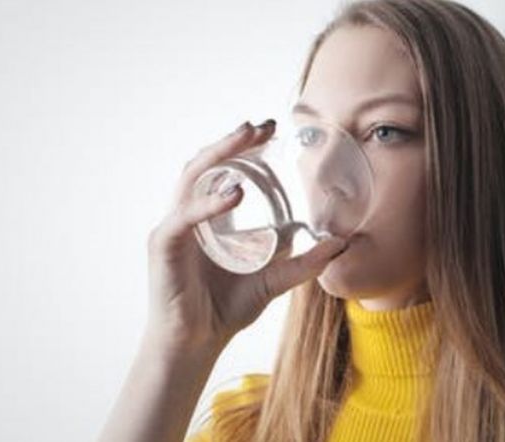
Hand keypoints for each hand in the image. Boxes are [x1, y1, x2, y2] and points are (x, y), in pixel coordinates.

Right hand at [144, 118, 348, 359]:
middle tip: (261, 127)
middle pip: (206, 165)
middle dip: (233, 142)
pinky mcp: (164, 246)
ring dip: (218, 155)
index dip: (245, 148)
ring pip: (191, 178)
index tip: (271, 130)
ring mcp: (174, 228)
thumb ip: (303, 261)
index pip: (223, 170)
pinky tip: (235, 195)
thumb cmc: (226, 309)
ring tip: (246, 139)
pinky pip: (184, 217)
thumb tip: (339, 243)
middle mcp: (188, 216)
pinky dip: (209, 203)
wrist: (198, 343)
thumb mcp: (274, 280)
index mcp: (210, 217)